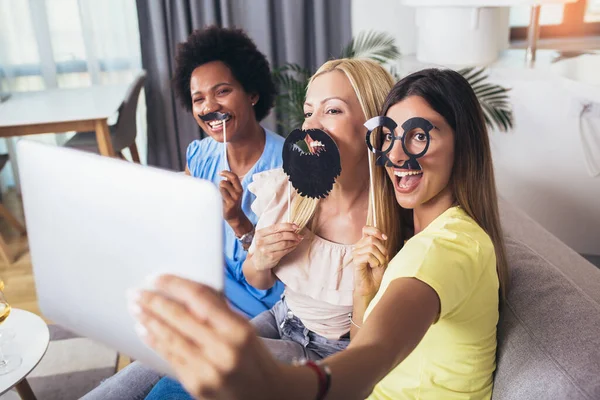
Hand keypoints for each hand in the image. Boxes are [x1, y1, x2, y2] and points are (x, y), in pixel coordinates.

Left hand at [130, 275, 284, 399]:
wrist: (266, 395)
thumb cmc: (253, 356)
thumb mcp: (245, 328)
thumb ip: (219, 310)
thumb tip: (187, 288)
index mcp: (238, 329)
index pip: (200, 298)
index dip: (175, 285)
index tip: (157, 278)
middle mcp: (223, 349)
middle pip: (180, 318)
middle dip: (154, 302)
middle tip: (136, 292)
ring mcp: (208, 370)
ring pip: (171, 339)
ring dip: (149, 321)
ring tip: (136, 308)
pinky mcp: (196, 385)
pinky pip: (170, 358)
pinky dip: (155, 342)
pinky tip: (145, 330)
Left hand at [219, 171, 243, 222]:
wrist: (235, 216)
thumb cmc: (232, 201)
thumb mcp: (234, 191)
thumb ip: (230, 183)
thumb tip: (224, 174)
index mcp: (240, 188)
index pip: (234, 176)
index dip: (226, 173)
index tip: (220, 173)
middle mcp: (238, 193)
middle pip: (224, 182)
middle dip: (220, 184)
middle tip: (222, 189)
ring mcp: (233, 200)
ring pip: (221, 189)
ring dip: (219, 191)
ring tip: (222, 196)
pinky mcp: (228, 205)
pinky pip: (219, 196)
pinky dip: (218, 197)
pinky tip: (221, 202)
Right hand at [252, 223, 302, 270]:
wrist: (258, 262)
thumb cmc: (264, 246)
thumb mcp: (265, 237)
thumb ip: (275, 231)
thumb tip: (292, 226)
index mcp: (260, 233)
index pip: (275, 227)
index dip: (287, 226)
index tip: (296, 226)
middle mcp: (261, 241)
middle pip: (280, 235)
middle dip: (292, 234)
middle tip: (298, 235)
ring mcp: (266, 250)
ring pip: (284, 243)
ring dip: (293, 241)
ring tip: (297, 240)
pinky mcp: (271, 257)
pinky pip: (285, 251)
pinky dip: (291, 247)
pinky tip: (294, 246)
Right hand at [352, 226, 388, 298]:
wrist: (372, 287)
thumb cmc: (377, 273)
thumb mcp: (383, 257)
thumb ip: (381, 246)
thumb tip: (383, 237)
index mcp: (364, 244)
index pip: (366, 229)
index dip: (376, 231)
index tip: (385, 238)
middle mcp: (358, 247)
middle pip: (372, 239)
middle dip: (382, 250)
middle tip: (382, 260)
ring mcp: (356, 253)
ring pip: (371, 247)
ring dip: (379, 258)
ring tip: (377, 265)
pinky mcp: (355, 261)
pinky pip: (368, 256)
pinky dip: (375, 262)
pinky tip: (372, 267)